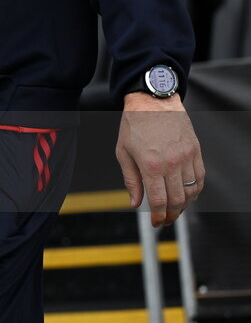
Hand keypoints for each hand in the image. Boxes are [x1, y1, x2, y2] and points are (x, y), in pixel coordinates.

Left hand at [116, 93, 203, 227]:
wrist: (152, 100)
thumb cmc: (135, 123)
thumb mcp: (123, 152)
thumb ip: (130, 180)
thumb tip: (134, 203)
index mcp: (150, 164)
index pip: (159, 201)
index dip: (158, 216)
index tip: (156, 222)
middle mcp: (171, 162)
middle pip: (177, 200)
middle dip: (171, 215)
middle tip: (165, 219)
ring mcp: (186, 156)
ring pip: (191, 192)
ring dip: (184, 205)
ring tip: (175, 208)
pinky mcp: (195, 150)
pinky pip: (200, 177)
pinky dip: (195, 190)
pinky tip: (187, 194)